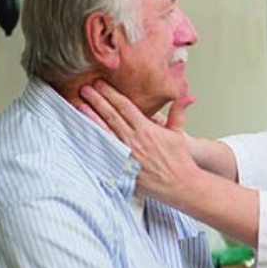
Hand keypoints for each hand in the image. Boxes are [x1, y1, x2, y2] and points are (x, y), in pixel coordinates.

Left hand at [78, 81, 197, 203]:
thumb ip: (178, 112)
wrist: (179, 184)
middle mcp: (134, 140)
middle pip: (111, 116)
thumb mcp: (178, 133)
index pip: (125, 106)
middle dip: (97, 100)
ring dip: (91, 117)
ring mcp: (125, 154)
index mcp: (147, 129)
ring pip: (104, 131)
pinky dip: (93, 140)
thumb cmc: (179, 160)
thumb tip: (187, 96)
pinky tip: (84, 132)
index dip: (111, 93)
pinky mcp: (121, 167)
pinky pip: (103, 151)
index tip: (100, 83)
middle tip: (84, 88)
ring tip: (79, 105)